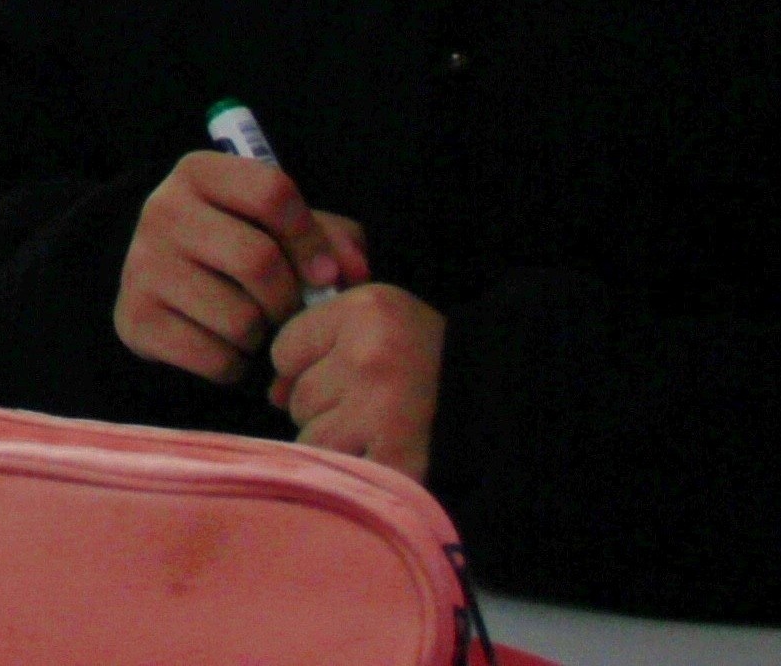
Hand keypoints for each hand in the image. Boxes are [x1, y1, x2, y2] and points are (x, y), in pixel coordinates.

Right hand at [117, 151, 369, 384]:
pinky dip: (234, 365)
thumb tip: (350, 273)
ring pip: (240, 319)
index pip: (272, 192)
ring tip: (251, 325)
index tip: (325, 273)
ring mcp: (141, 265)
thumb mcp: (285, 228)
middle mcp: (162, 210)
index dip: (311, 238)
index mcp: (199, 172)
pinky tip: (223, 346)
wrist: (165, 287)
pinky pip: (214, 358)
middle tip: (287, 309)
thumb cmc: (240, 248)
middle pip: (259, 261)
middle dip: (289, 299)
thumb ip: (332, 239)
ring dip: (261, 336)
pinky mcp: (134, 318)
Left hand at [270, 283, 443, 476]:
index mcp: (366, 311)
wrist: (505, 399)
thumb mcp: (379, 322)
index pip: (284, 348)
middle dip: (324, 406)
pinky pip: (338, 469)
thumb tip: (274, 393)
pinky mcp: (394, 459)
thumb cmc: (430, 358)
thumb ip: (318, 342)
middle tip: (373, 403)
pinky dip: (356, 468)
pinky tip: (385, 453)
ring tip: (380, 430)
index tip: (347, 369)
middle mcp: (369, 356)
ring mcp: (381, 411)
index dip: (309, 365)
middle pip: (296, 397)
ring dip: (338, 441)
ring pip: (312, 437)